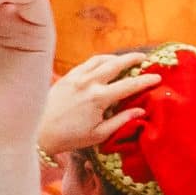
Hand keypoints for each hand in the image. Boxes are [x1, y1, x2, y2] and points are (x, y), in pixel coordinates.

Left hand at [36, 51, 158, 156]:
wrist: (38, 132)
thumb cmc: (69, 137)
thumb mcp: (98, 134)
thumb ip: (121, 121)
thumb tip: (140, 110)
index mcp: (99, 98)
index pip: (129, 84)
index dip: (145, 80)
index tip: (157, 77)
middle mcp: (88, 83)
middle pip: (116, 63)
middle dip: (133, 59)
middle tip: (145, 58)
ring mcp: (76, 77)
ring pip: (101, 59)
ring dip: (116, 57)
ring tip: (126, 59)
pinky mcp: (67, 76)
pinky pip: (87, 62)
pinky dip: (100, 60)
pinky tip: (104, 64)